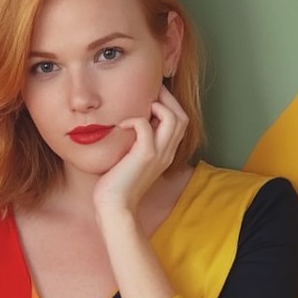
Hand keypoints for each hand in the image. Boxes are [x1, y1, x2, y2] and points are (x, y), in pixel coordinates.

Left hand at [93, 85, 188, 218]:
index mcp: (166, 152)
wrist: (115, 206)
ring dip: (158, 105)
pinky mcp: (145, 155)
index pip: (181, 122)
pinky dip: (134, 119)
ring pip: (174, 118)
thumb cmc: (117, 184)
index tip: (152, 96)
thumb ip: (137, 143)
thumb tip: (127, 122)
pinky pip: (145, 126)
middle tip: (149, 91)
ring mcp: (159, 154)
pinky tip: (121, 125)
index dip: (170, 105)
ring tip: (140, 106)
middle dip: (168, 99)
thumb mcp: (132, 159)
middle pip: (182, 116)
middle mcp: (167, 152)